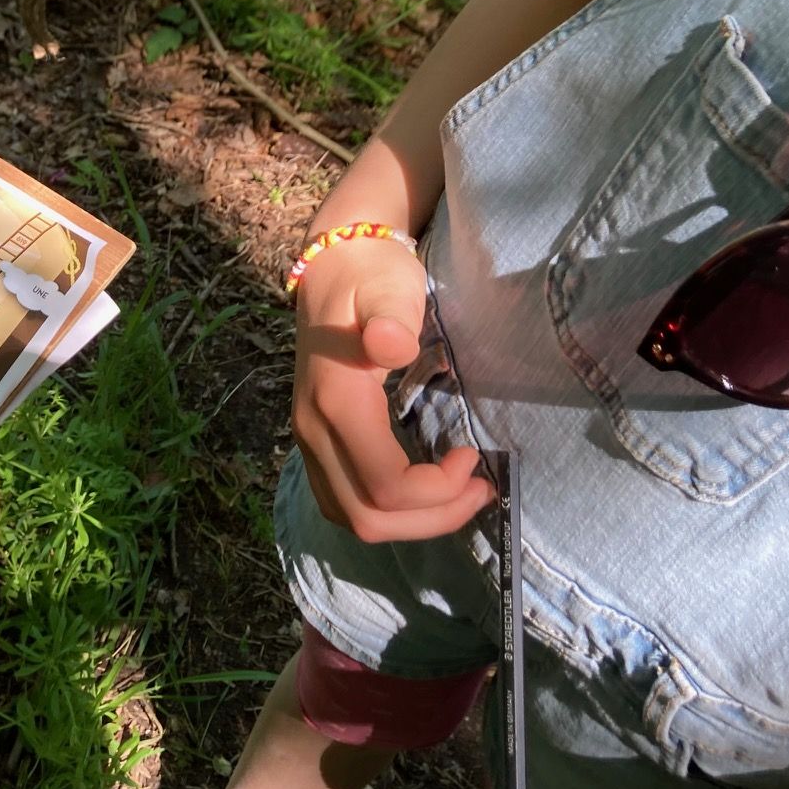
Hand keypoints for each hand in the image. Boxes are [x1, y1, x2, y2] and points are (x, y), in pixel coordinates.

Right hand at [291, 234, 490, 541]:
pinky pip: (345, 502)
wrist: (331, 264)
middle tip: (480, 490)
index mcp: (334, 402)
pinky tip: (422, 491)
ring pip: (352, 518)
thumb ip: (391, 317)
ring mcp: (308, 440)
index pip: (385, 485)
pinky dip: (387, 512)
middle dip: (432, 519)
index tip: (474, 455)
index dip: (437, 489)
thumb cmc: (371, 275)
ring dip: (410, 523)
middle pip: (368, 518)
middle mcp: (312, 431)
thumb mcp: (389, 286)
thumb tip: (392, 346)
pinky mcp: (314, 443)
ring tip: (458, 497)